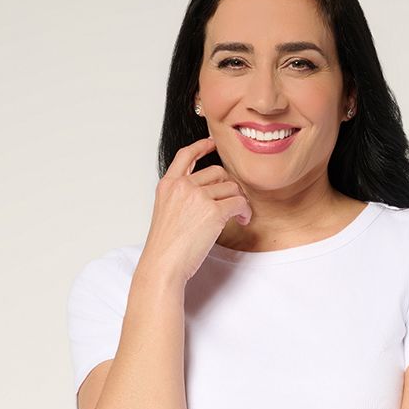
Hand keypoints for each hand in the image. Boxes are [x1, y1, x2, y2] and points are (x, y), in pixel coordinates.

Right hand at [140, 136, 252, 284]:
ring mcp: (198, 197)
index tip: (213, 144)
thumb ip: (181, 198)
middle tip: (233, 202)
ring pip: (231, 187)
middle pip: (217, 172)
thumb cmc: (166, 247)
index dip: (201, 146)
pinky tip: (242, 220)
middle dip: (229, 186)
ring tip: (239, 216)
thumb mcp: (166, 213)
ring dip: (239, 200)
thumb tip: (208, 194)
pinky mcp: (213, 212)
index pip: (186, 155)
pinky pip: (239, 202)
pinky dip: (245, 211)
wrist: (164, 264)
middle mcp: (182, 186)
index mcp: (168, 185)